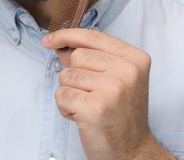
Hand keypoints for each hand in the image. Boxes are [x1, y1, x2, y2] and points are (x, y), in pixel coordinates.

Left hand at [41, 29, 174, 159]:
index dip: (66, 35)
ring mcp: (112, 89)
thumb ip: (89, 58)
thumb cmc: (120, 113)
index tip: (49, 40)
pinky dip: (65, 108)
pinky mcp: (95, 107)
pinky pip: (61, 95)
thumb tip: (60, 44)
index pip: (92, 36)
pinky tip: (83, 117)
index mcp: (134, 58)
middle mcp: (127, 70)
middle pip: (76, 56)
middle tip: (92, 95)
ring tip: (88, 106)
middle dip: (74, 75)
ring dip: (70, 93)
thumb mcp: (115, 79)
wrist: (133, 151)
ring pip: (66, 76)